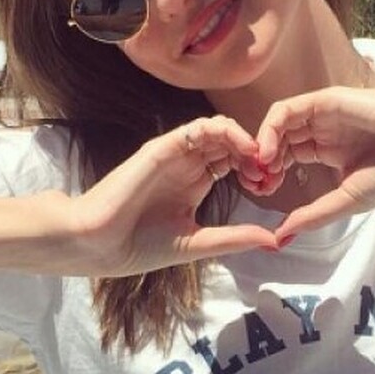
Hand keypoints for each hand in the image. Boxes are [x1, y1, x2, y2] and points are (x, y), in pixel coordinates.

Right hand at [73, 116, 278, 275]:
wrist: (100, 245)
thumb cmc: (140, 246)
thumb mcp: (198, 242)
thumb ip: (235, 238)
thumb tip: (274, 240)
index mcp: (195, 182)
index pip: (235, 161)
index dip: (257, 169)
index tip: (271, 187)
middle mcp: (187, 164)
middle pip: (231, 143)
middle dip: (257, 153)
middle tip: (273, 171)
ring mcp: (176, 154)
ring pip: (218, 129)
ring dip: (245, 139)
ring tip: (262, 159)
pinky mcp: (163, 147)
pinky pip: (199, 127)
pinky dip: (226, 132)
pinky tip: (245, 149)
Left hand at [253, 87, 374, 239]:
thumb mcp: (345, 201)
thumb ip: (312, 215)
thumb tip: (279, 238)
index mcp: (329, 152)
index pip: (287, 158)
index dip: (269, 176)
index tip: (263, 195)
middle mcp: (323, 131)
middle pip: (278, 141)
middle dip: (261, 163)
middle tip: (256, 183)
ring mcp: (323, 115)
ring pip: (278, 125)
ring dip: (262, 146)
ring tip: (260, 170)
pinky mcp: (325, 101)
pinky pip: (287, 110)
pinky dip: (270, 129)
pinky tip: (268, 153)